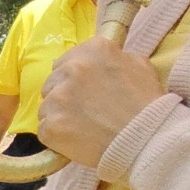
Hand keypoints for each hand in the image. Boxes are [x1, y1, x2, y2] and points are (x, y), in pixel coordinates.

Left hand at [38, 37, 164, 168]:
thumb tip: (95, 60)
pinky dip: (56, 135)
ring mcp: (58, 98)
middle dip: (63, 95)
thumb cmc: (145, 103)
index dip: (73, 77)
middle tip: (83, 110)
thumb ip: (112, 57)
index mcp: (92, 50)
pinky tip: (75, 138)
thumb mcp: (137, 65)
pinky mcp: (50, 125)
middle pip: (52, 83)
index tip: (84, 89)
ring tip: (81, 126)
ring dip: (58, 115)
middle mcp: (71, 69)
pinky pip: (44, 128)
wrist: (144, 139)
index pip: (65, 61)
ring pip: (46, 106)